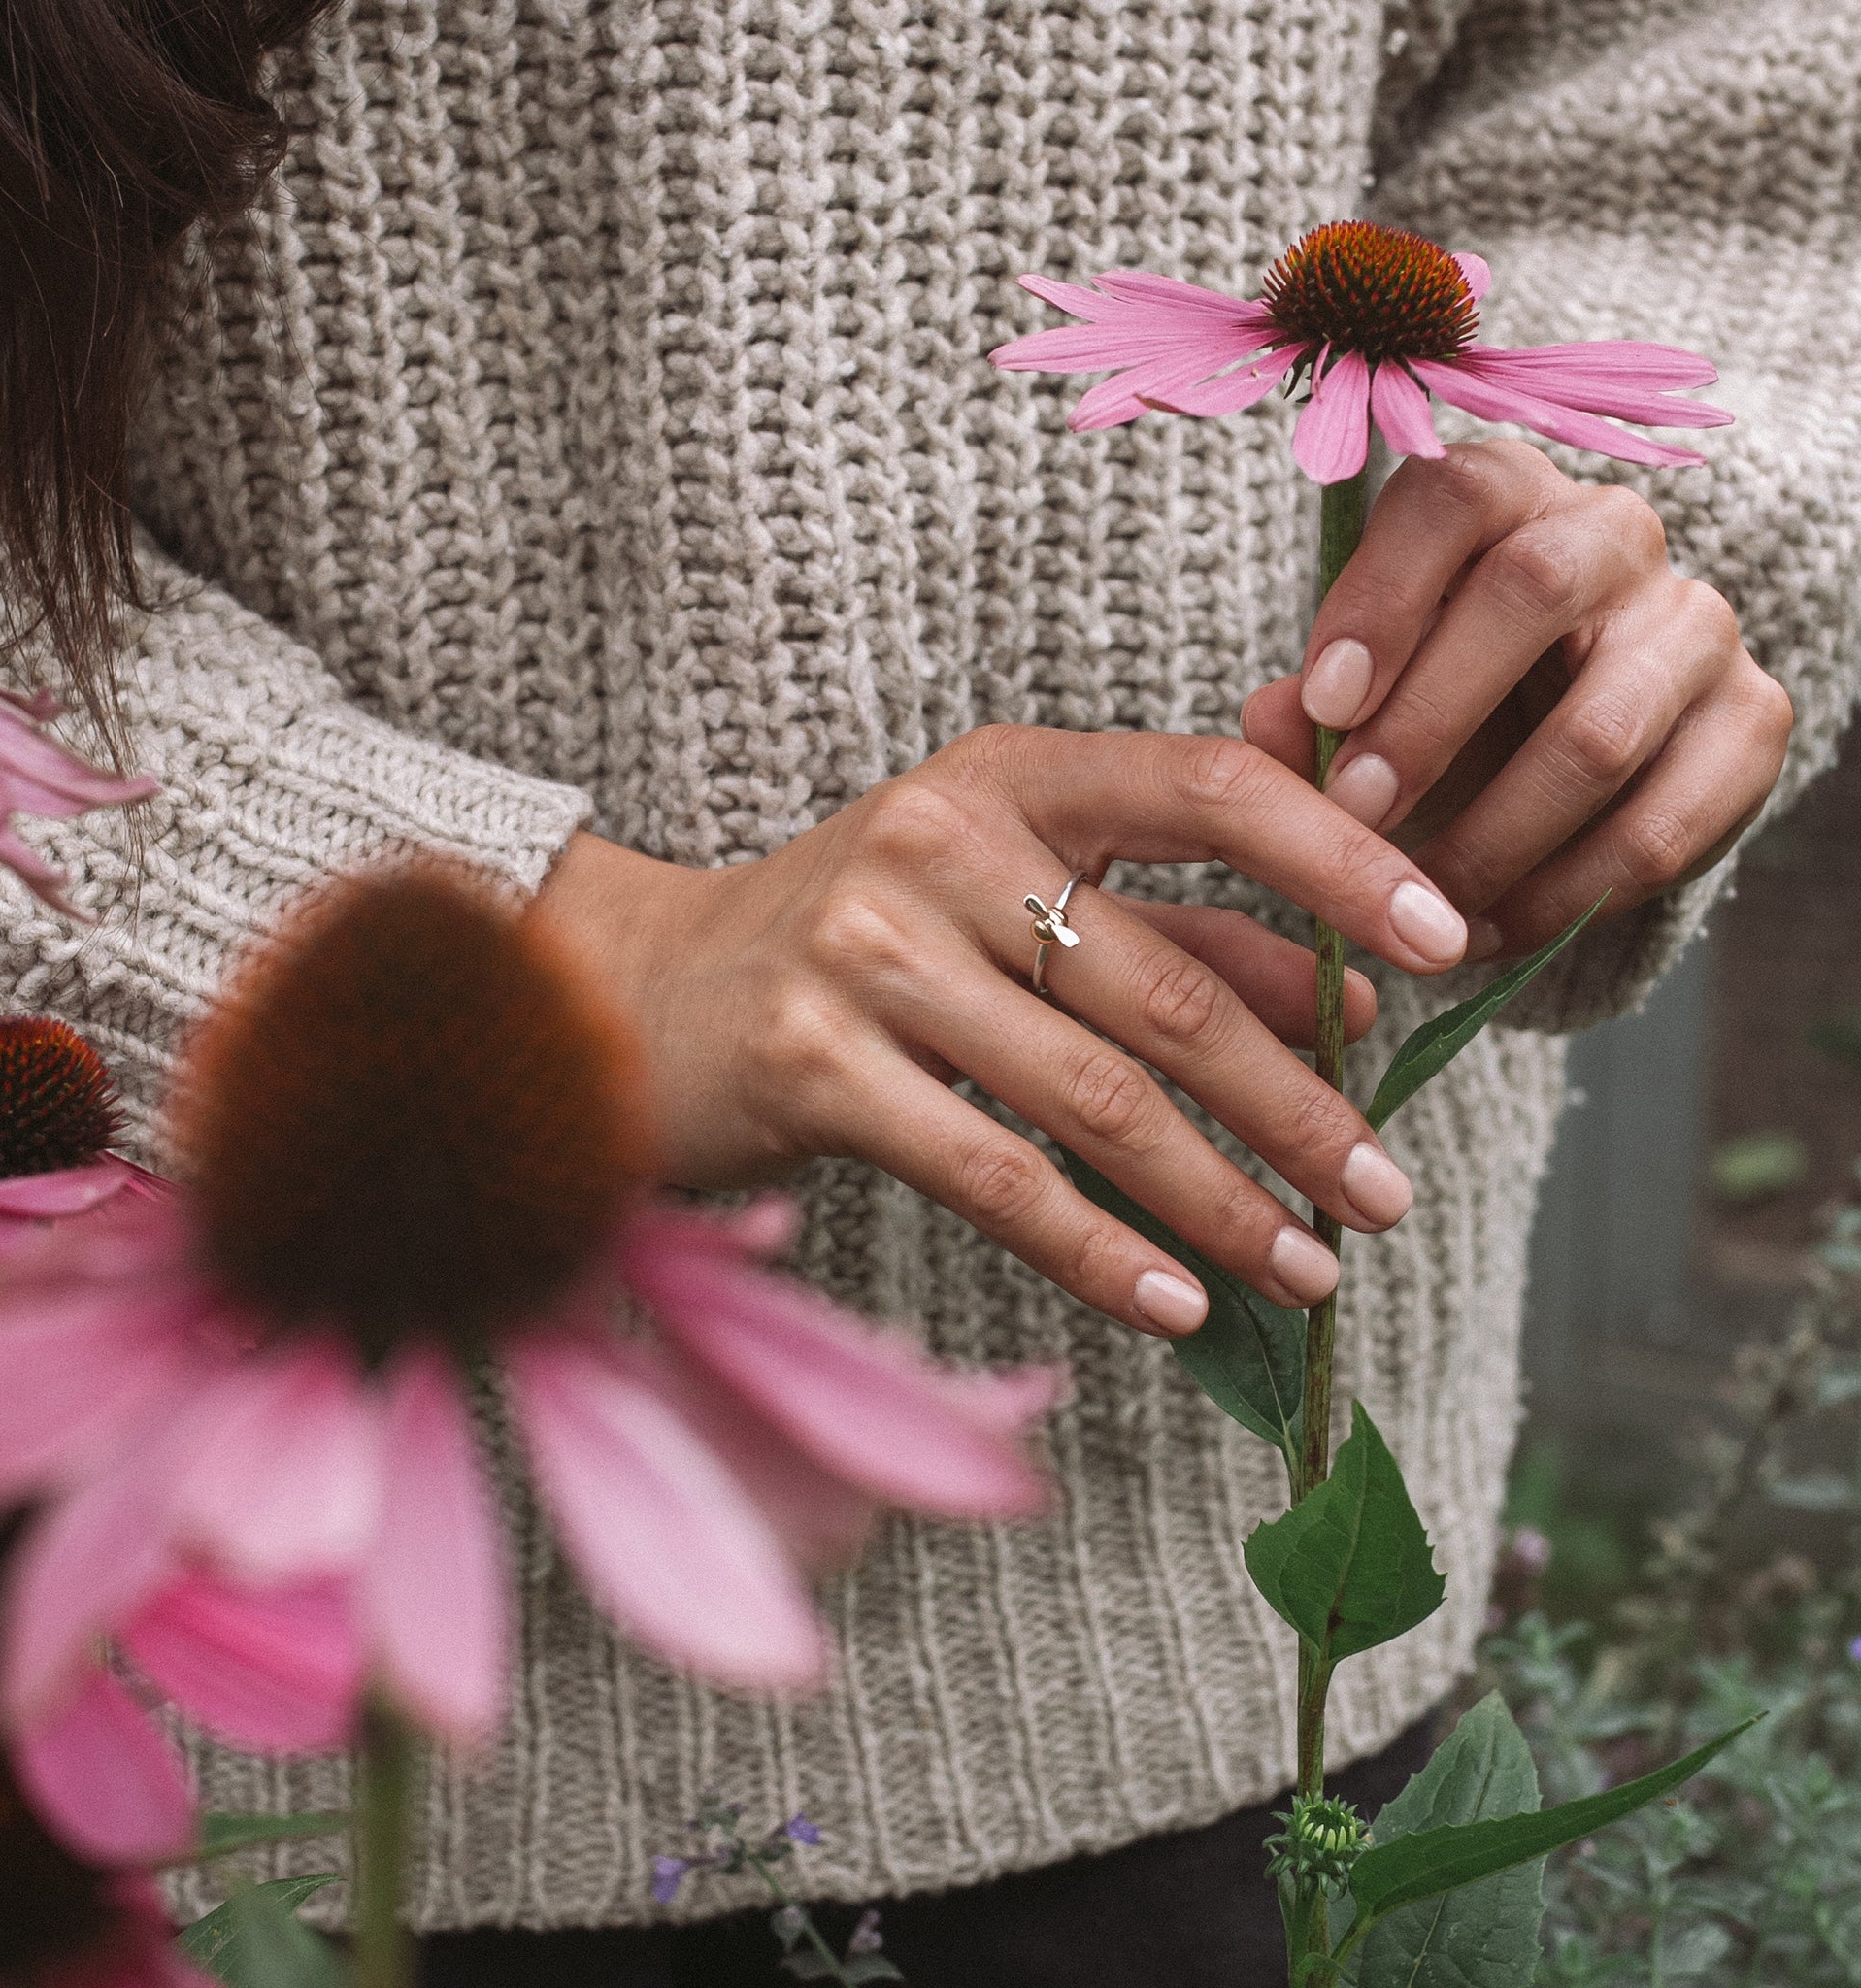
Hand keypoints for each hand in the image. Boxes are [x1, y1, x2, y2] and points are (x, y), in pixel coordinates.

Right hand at [542, 726, 1472, 1335]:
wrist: (641, 994)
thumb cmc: (857, 940)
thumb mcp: (1008, 898)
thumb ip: (1171, 925)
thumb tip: (1342, 996)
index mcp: (1008, 776)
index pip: (1207, 788)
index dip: (1343, 859)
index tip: (1453, 940)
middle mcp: (936, 844)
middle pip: (1166, 986)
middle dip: (1297, 1105)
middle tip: (1382, 1190)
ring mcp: (865, 951)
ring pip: (1094, 1097)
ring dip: (1221, 1200)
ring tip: (1307, 1267)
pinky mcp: (812, 1064)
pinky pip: (995, 1175)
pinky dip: (1100, 1251)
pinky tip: (1177, 1304)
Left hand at [1241, 440, 1792, 961]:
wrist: (1567, 738)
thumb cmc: (1440, 691)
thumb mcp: (1364, 686)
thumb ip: (1306, 705)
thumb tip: (1268, 722)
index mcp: (1505, 497)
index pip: (1454, 499)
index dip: (1383, 598)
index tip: (1322, 704)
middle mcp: (1612, 535)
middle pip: (1532, 593)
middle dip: (1427, 721)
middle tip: (1355, 814)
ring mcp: (1695, 626)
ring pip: (1600, 733)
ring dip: (1490, 837)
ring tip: (1415, 899)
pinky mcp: (1750, 723)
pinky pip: (1660, 829)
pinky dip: (1562, 897)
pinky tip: (1490, 930)